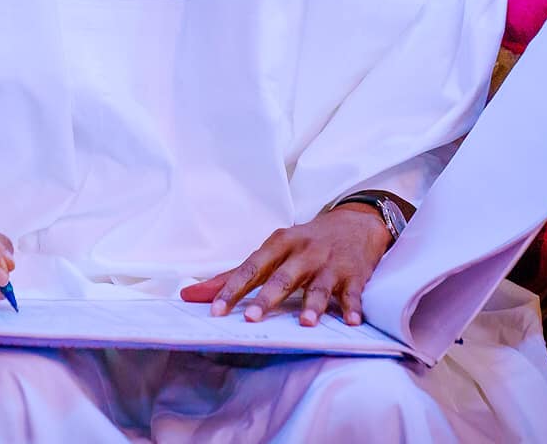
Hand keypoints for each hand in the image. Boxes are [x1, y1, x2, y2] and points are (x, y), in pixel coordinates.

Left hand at [180, 204, 390, 326]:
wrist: (356, 222)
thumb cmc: (305, 242)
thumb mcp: (273, 250)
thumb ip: (234, 275)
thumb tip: (190, 295)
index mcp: (280, 244)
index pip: (251, 268)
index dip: (232, 289)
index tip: (215, 310)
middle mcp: (303, 252)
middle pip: (283, 276)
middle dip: (267, 298)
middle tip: (251, 318)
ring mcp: (330, 264)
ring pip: (319, 286)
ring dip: (313, 305)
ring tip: (306, 324)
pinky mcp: (354, 275)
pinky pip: (354, 293)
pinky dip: (353, 307)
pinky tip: (352, 322)